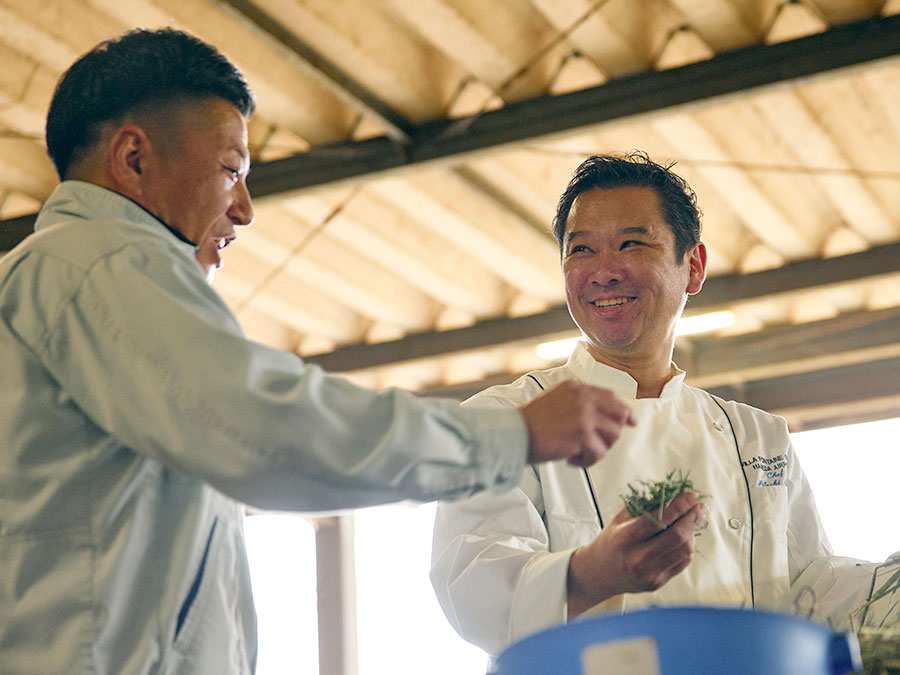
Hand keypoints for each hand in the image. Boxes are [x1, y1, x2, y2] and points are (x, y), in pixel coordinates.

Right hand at [520, 381, 635, 466]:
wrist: (515, 434)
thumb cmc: (531, 423)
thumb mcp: (556, 401)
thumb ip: (578, 403)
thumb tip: (602, 417)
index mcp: (577, 388)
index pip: (611, 396)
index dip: (623, 411)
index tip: (630, 422)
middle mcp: (583, 398)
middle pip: (620, 415)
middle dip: (614, 433)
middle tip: (600, 445)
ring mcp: (584, 415)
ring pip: (613, 436)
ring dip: (599, 449)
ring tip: (580, 453)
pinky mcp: (583, 434)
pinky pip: (599, 453)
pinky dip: (587, 461)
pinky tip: (572, 460)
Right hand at [566, 492, 707, 616]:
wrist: (599, 573)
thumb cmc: (611, 542)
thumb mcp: (619, 520)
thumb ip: (644, 508)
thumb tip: (674, 495)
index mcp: (624, 538)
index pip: (659, 520)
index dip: (679, 506)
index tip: (690, 496)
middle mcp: (637, 558)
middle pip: (677, 536)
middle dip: (691, 518)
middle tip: (697, 506)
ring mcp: (649, 573)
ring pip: (684, 550)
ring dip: (692, 532)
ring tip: (690, 521)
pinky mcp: (658, 582)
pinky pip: (683, 562)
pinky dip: (688, 546)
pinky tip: (685, 536)